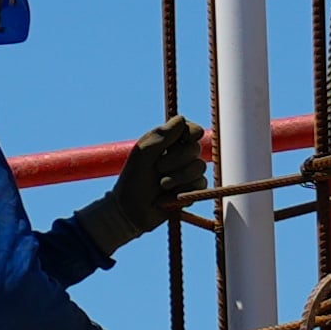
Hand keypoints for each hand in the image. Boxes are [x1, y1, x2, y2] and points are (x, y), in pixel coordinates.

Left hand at [71, 115, 215, 255]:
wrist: (130, 210)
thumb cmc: (132, 179)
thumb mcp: (143, 153)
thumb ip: (162, 136)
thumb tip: (182, 119)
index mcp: (169, 141)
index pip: (191, 129)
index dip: (191, 132)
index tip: (183, 138)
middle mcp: (181, 155)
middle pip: (195, 148)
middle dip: (177, 159)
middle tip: (158, 168)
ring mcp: (188, 173)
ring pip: (199, 167)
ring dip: (179, 177)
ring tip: (162, 185)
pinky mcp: (192, 191)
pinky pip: (200, 186)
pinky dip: (182, 192)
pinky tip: (167, 198)